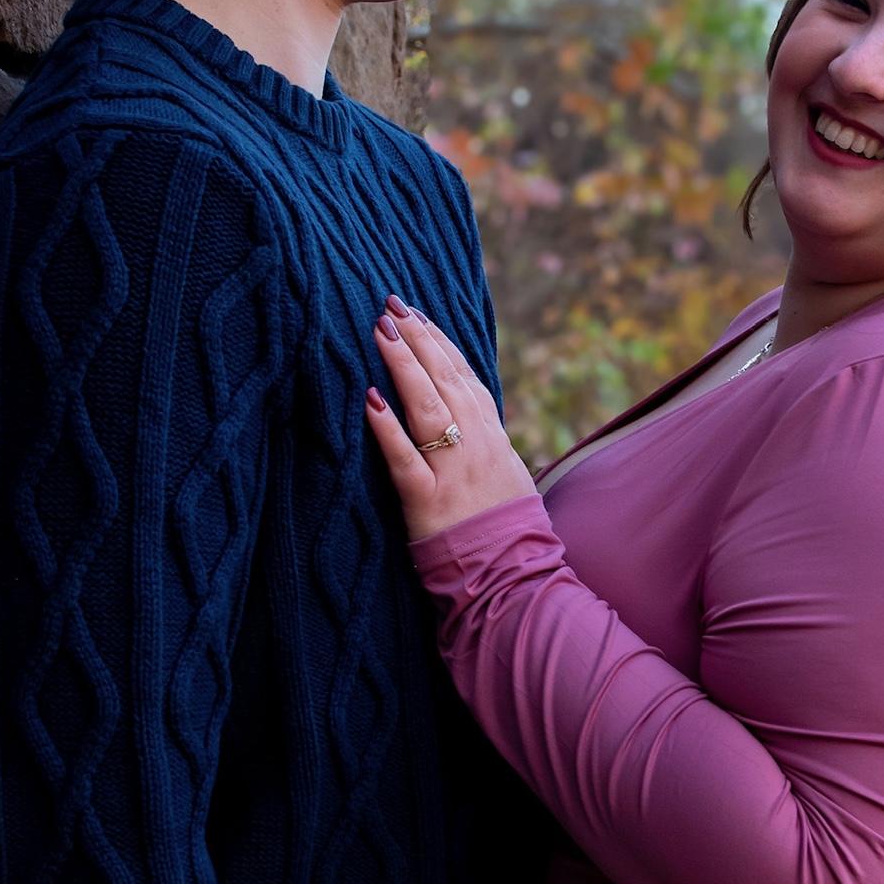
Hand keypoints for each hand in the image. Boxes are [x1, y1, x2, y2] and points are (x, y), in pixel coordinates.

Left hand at [365, 296, 538, 540]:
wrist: (514, 577)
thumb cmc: (508, 529)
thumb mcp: (507, 472)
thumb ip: (486, 438)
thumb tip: (468, 410)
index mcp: (491, 435)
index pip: (464, 375)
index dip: (439, 341)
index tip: (416, 313)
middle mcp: (474, 444)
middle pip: (445, 379)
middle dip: (417, 338)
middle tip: (391, 305)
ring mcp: (452, 471)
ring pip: (427, 407)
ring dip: (403, 365)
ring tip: (381, 331)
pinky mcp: (428, 502)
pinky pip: (404, 460)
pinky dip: (387, 428)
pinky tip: (369, 399)